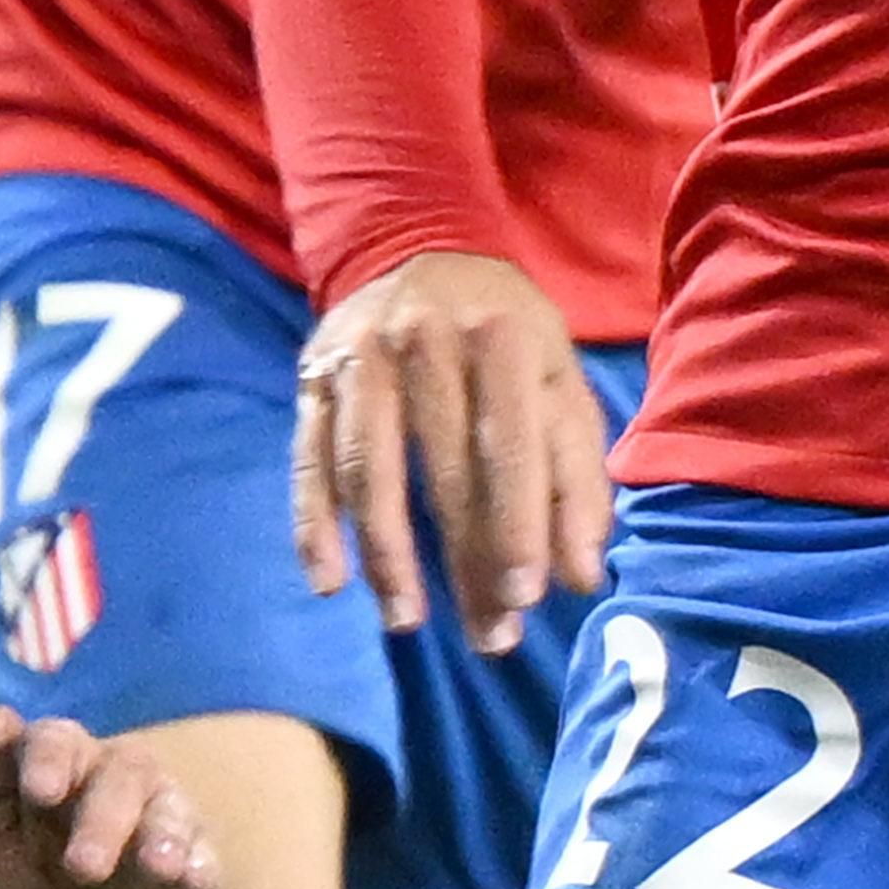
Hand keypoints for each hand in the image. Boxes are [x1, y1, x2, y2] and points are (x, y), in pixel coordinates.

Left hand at [0, 705, 216, 888]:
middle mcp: (112, 773)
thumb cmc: (27, 880)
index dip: (46, 759)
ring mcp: (159, 811)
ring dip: (157, 836)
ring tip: (154, 867)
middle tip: (82, 868)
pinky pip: (202, 853)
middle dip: (102, 819)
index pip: (52, 741)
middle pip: (118, 772)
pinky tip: (189, 878)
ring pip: (165, 807)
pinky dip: (196, 864)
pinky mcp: (196, 856)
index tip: (38, 791)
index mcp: (55, 761)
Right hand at [289, 248, 606, 653]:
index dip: (520, 524)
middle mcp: (425, 339)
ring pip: (369, 471)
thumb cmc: (505, 336)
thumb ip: (576, 477)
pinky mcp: (313, 377)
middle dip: (465, 562)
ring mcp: (359, 358)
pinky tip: (329, 581)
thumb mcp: (558, 383)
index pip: (510, 445)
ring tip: (408, 620)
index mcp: (501, 337)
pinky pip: (309, 460)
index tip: (526, 597)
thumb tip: (580, 576)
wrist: (417, 251)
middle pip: (443, 469)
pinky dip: (315, 524)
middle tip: (485, 636)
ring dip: (387, 556)